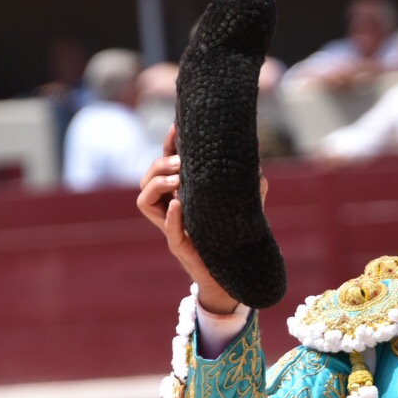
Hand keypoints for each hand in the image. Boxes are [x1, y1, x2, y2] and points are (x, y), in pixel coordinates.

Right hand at [135, 124, 267, 314]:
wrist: (239, 270)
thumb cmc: (238, 233)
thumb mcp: (246, 200)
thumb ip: (249, 177)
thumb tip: (253, 147)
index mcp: (183, 193)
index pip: (166, 164)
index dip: (167, 145)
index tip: (176, 127)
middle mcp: (172, 207)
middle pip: (147, 178)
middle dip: (160, 164)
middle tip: (182, 163)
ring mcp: (173, 226)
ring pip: (144, 200)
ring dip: (157, 185)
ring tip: (178, 179)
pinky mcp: (180, 246)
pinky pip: (168, 230)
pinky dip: (170, 216)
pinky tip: (179, 204)